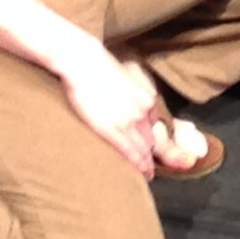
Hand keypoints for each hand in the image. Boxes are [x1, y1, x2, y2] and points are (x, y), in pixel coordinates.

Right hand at [57, 40, 157, 179]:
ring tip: (146, 174)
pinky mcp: (113, 128)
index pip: (155, 127)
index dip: (152, 141)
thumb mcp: (125, 82)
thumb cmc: (98, 71)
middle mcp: (144, 111)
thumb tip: (127, 106)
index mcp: (147, 99)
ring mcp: (129, 121)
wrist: (85, 64)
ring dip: (146, 163)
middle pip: (152, 140)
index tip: (151, 152)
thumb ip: (131, 98)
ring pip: (144, 148)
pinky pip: (130, 151)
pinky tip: (142, 173)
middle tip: (150, 168)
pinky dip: (138, 165)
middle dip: (151, 154)